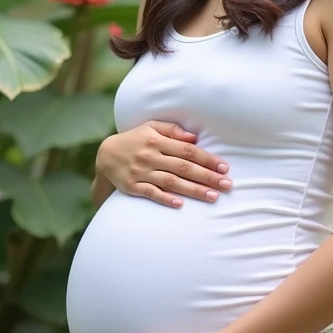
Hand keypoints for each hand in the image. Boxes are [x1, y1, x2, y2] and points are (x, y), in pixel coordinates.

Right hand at [95, 121, 232, 207]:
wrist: (105, 155)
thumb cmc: (135, 139)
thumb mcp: (150, 127)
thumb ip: (172, 130)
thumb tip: (194, 137)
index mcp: (156, 140)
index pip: (187, 150)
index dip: (207, 159)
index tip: (224, 167)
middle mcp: (149, 156)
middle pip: (183, 167)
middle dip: (207, 176)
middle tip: (227, 185)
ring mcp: (140, 172)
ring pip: (171, 182)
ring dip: (193, 190)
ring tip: (213, 196)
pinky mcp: (132, 187)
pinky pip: (151, 194)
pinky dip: (165, 199)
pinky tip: (180, 204)